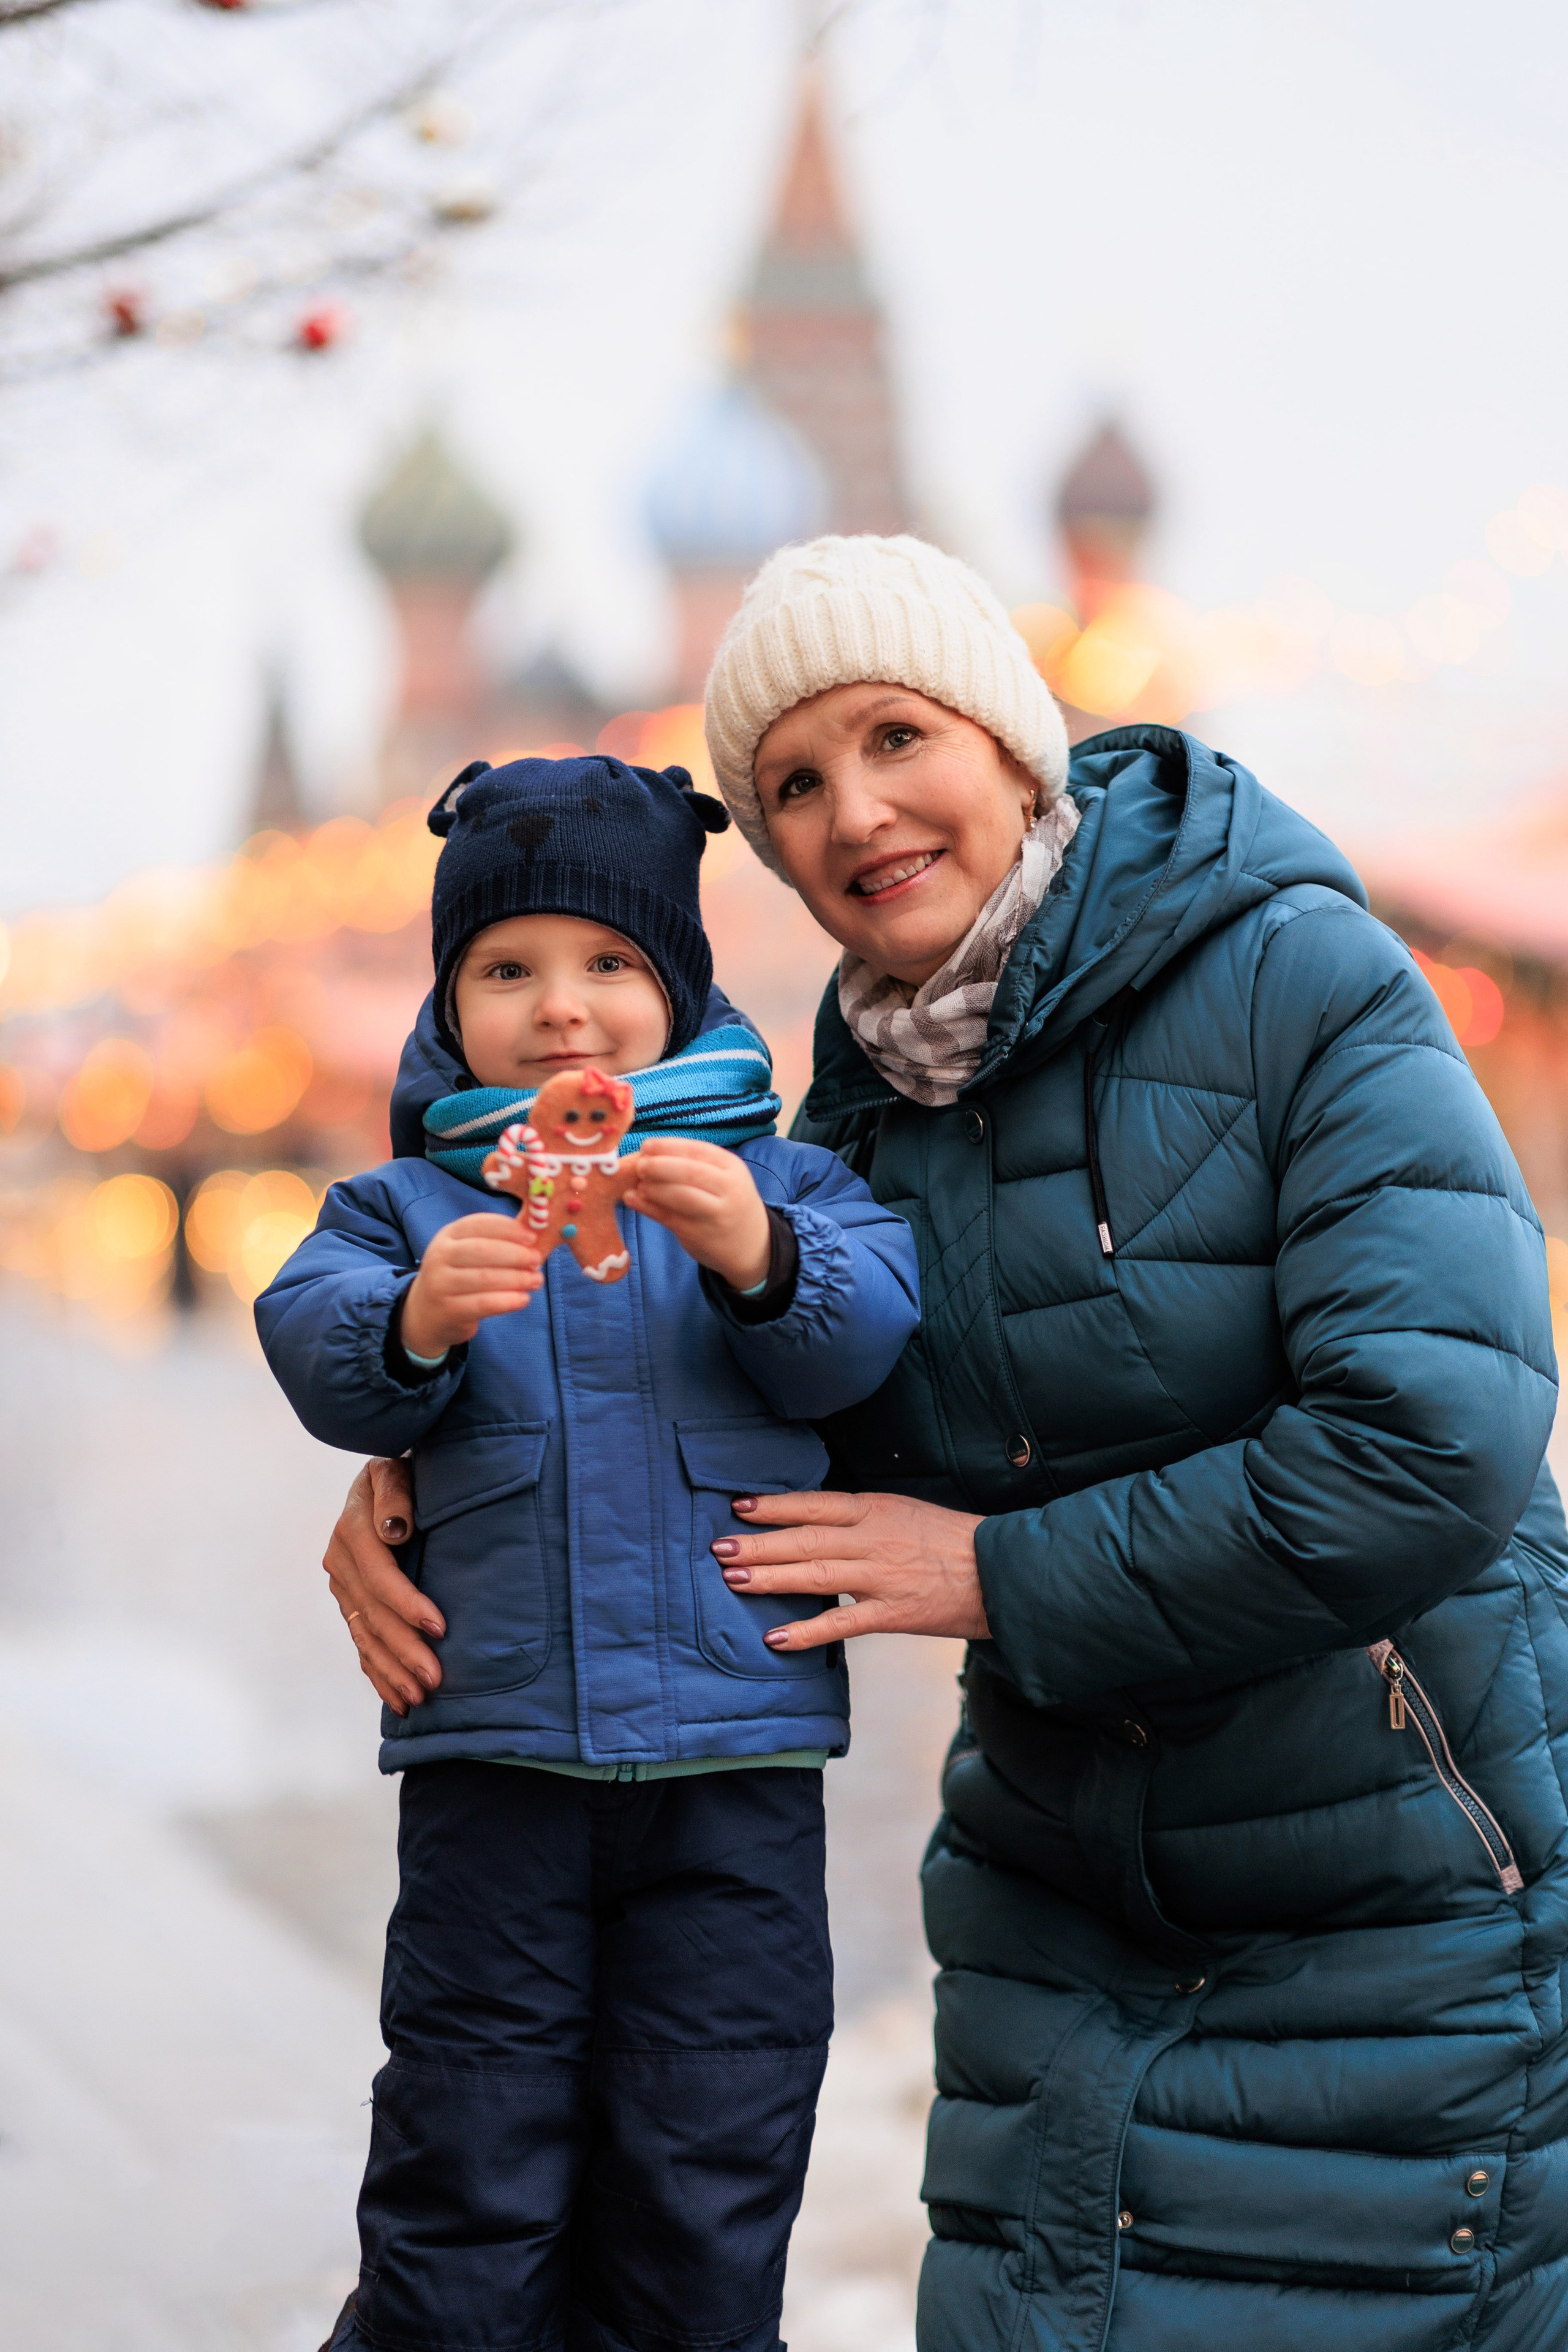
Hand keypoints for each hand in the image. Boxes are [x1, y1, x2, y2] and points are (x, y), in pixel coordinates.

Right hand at [324, 1458, 442, 1714]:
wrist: (389, 1478)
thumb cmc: (405, 1470)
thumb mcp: (396, 1468)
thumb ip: (394, 1494)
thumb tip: (394, 1529)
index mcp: (352, 1530)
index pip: (380, 1576)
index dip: (407, 1603)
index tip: (440, 1627)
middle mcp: (341, 1563)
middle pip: (373, 1615)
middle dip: (404, 1650)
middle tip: (435, 1679)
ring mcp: (344, 1587)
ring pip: (366, 1637)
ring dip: (392, 1671)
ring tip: (420, 1698)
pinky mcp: (351, 1604)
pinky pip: (362, 1645)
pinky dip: (379, 1675)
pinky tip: (399, 1701)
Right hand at [402, 1211, 542, 1356]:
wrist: (426, 1313)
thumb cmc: (458, 1277)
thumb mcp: (466, 1253)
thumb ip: (494, 1242)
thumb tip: (534, 1236)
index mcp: (448, 1235)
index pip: (479, 1224)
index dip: (508, 1229)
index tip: (532, 1237)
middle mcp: (440, 1256)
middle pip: (483, 1250)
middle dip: (515, 1254)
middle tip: (537, 1261)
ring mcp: (440, 1283)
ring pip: (485, 1278)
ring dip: (516, 1279)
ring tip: (536, 1281)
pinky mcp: (448, 1309)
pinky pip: (483, 1304)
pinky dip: (507, 1301)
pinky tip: (524, 1299)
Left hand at [621, 1136, 771, 1289]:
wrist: (752, 1245)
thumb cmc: (728, 1203)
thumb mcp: (722, 1178)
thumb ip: (692, 1165)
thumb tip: (647, 1154)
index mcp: (732, 1167)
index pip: (697, 1150)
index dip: (668, 1146)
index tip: (646, 1146)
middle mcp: (729, 1188)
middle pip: (689, 1172)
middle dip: (659, 1166)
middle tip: (639, 1166)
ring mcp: (717, 1214)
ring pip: (681, 1196)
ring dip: (653, 1188)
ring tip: (638, 1185)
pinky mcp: (702, 1235)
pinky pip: (670, 1219)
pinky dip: (647, 1208)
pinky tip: (632, 1199)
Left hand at [710, 1489, 989, 1649]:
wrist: (999, 1572)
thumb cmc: (949, 1540)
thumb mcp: (903, 1512)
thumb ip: (859, 1518)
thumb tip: (810, 1523)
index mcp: (876, 1509)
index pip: (815, 1503)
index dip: (775, 1506)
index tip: (739, 1506)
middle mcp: (874, 1539)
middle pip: (806, 1538)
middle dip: (759, 1543)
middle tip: (718, 1547)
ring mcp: (882, 1577)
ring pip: (816, 1575)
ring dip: (771, 1578)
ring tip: (732, 1580)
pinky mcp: (893, 1614)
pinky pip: (842, 1624)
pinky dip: (806, 1631)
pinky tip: (774, 1639)